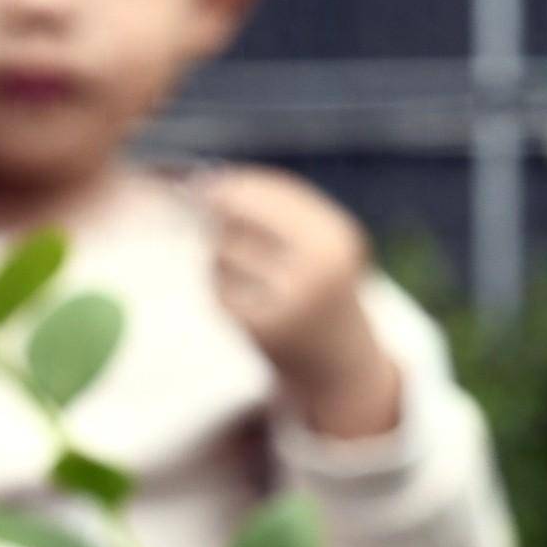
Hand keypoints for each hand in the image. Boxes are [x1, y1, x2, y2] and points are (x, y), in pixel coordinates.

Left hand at [192, 166, 397, 438]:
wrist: (341, 366)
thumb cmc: (323, 291)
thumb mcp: (319, 245)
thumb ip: (275, 213)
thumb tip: (211, 186)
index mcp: (335, 239)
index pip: (275, 194)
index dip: (237, 184)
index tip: (211, 180)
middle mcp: (317, 268)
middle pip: (242, 218)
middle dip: (220, 210)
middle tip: (204, 206)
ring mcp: (289, 300)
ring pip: (223, 251)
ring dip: (220, 254)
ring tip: (248, 273)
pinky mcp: (261, 328)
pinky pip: (218, 289)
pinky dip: (222, 290)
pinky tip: (247, 303)